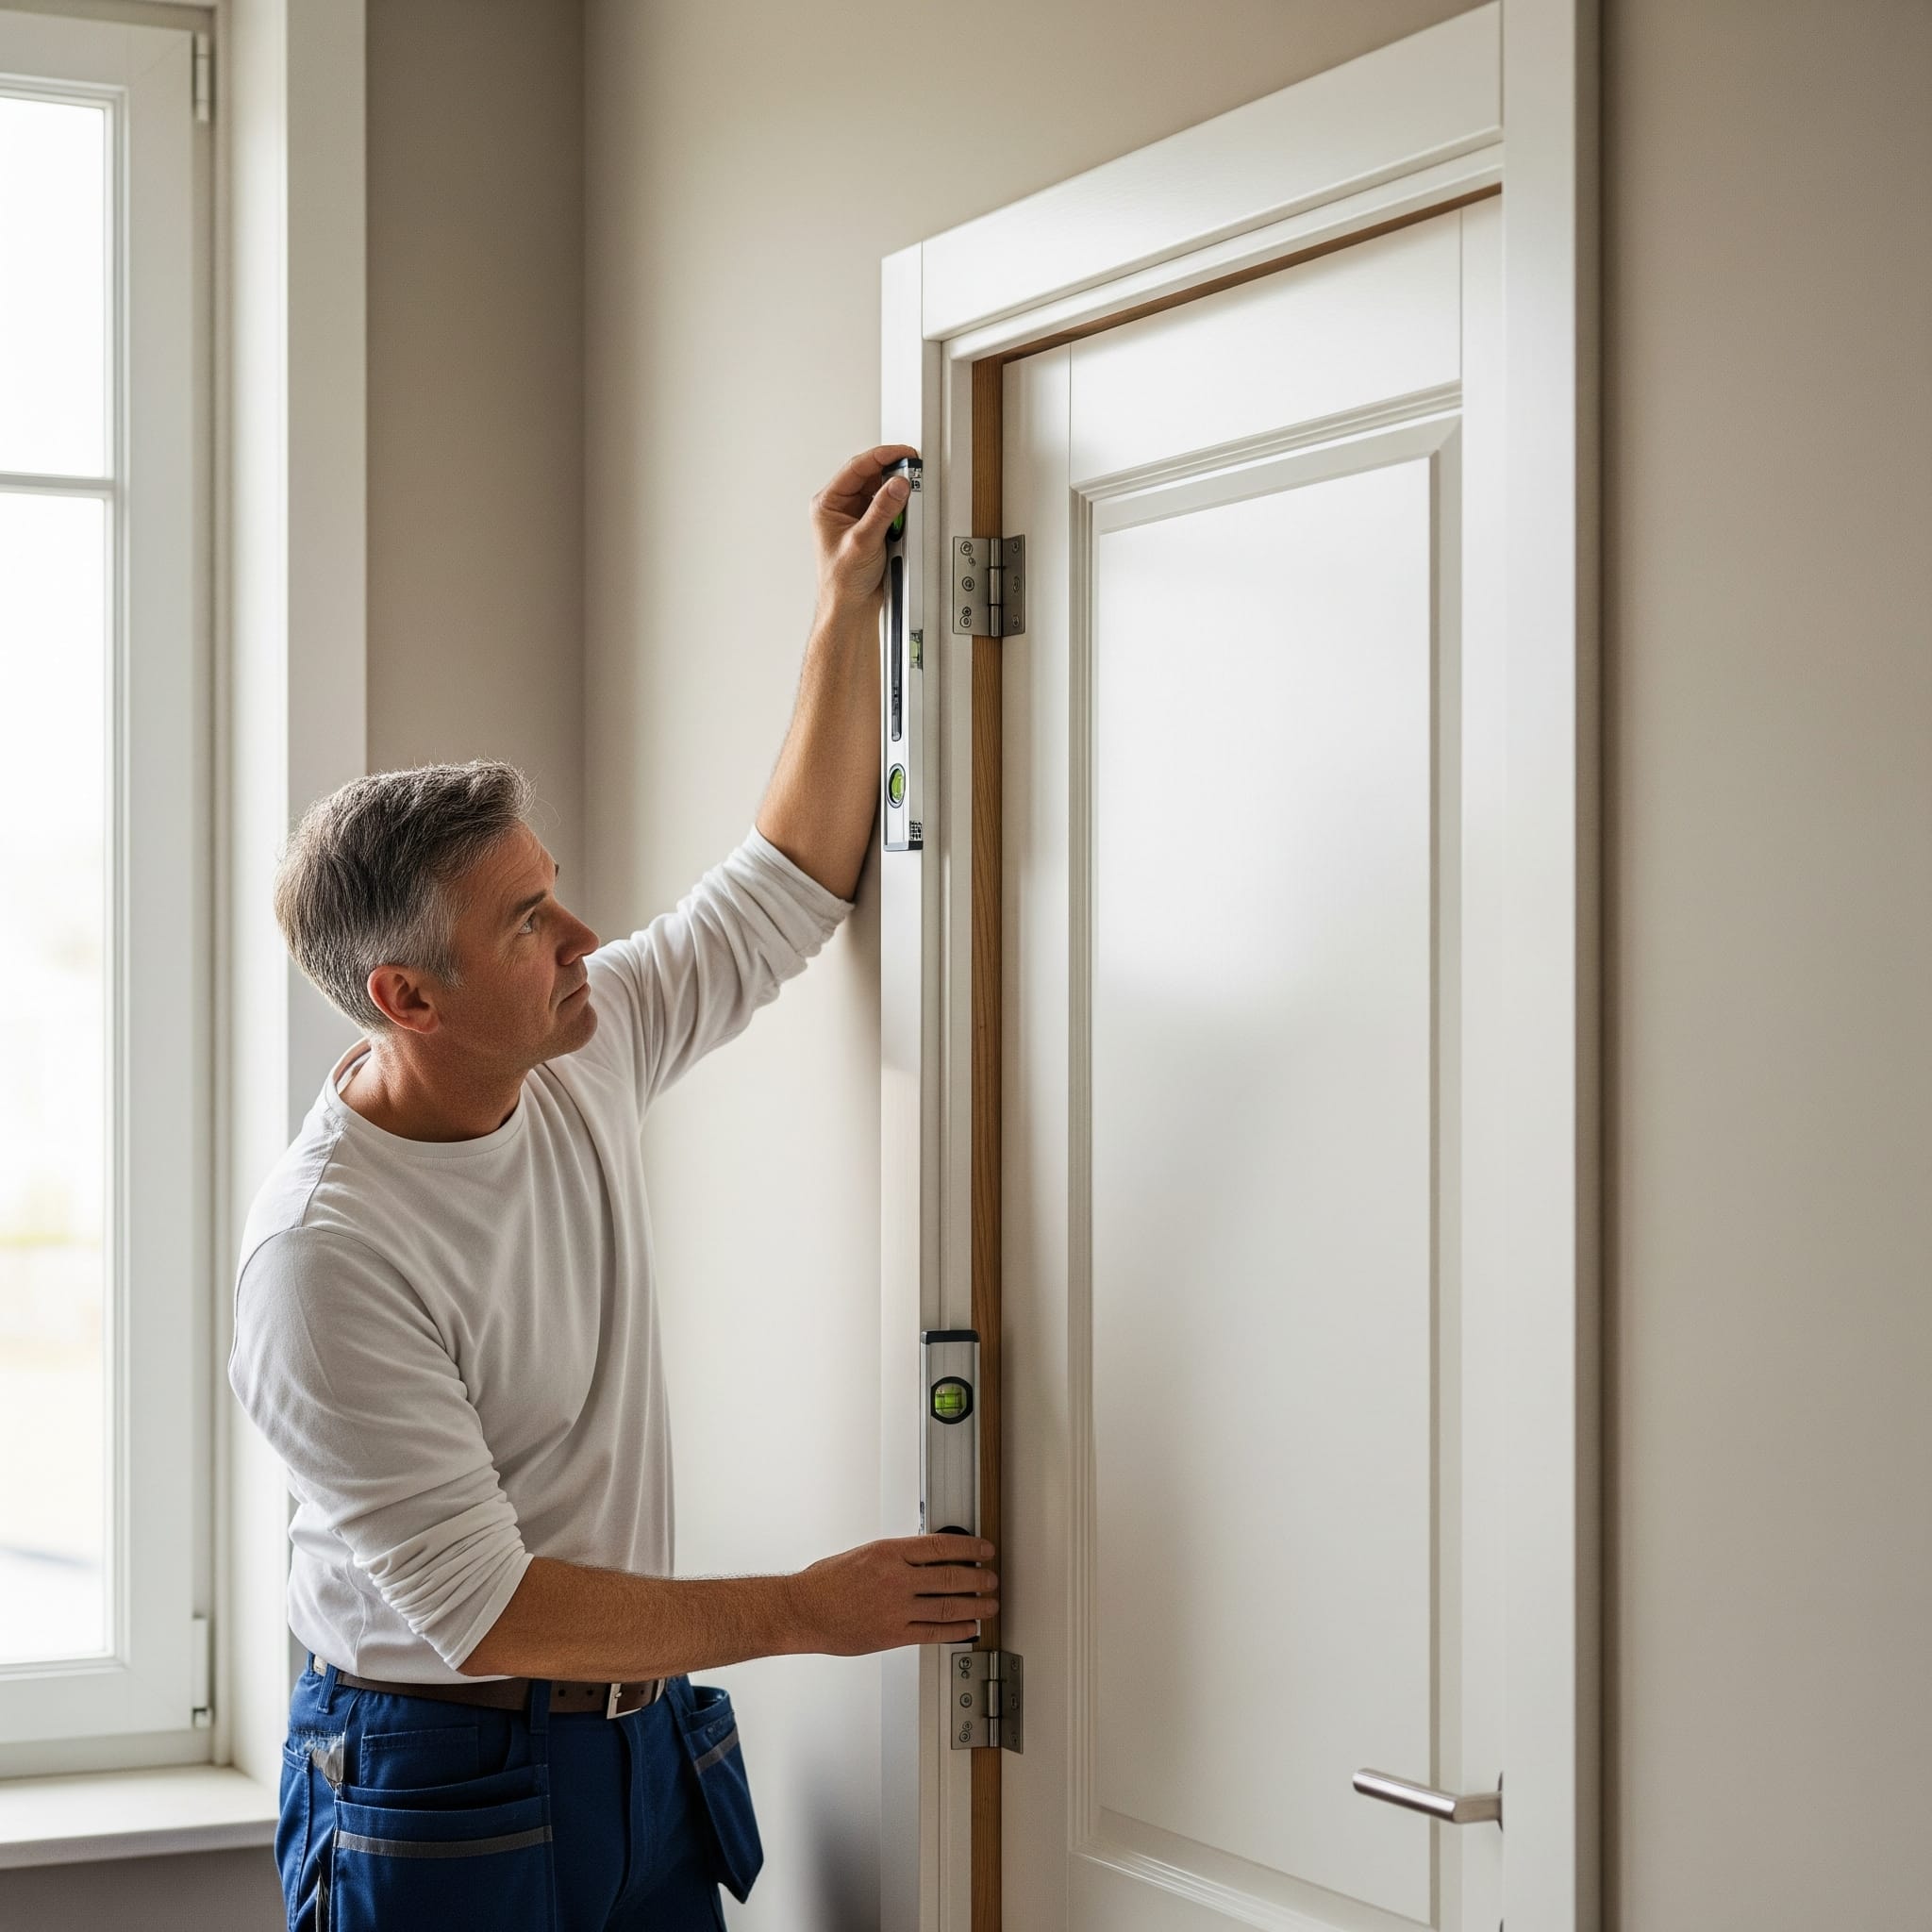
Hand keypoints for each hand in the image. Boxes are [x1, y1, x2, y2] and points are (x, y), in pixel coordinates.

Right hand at [790, 1534, 997, 1653]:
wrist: (803, 1611)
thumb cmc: (826, 1582)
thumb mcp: (864, 1555)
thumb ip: (895, 1558)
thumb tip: (925, 1560)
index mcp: (889, 1552)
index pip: (940, 1545)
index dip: (969, 1547)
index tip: (984, 1549)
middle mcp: (895, 1578)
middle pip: (950, 1576)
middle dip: (978, 1578)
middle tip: (991, 1579)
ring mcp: (895, 1608)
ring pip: (947, 1606)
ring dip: (974, 1606)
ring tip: (989, 1605)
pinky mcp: (892, 1634)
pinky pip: (933, 1633)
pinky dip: (956, 1631)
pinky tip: (968, 1629)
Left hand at [809, 444, 919, 628]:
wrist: (849, 608)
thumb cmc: (841, 582)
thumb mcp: (863, 541)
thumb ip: (882, 511)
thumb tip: (898, 485)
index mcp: (828, 504)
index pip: (857, 468)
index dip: (882, 456)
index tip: (903, 453)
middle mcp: (840, 507)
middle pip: (870, 476)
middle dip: (892, 474)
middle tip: (913, 471)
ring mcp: (856, 517)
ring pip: (881, 491)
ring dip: (897, 494)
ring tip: (910, 497)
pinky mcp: (870, 528)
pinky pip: (888, 509)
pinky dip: (899, 509)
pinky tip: (905, 515)